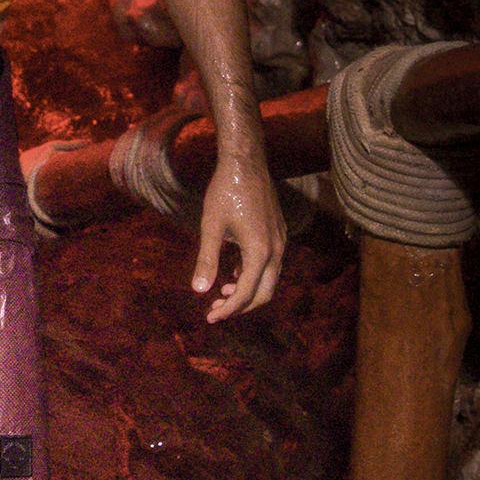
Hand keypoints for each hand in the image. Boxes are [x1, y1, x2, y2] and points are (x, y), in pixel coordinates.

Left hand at [193, 150, 283, 320]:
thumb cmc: (225, 192)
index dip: (228, 309)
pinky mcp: (278, 233)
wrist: (245, 162)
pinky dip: (253, 275)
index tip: (210, 316)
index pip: (245, 293)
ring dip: (247, 290)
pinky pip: (270, 264)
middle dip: (240, 306)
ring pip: (269, 279)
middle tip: (216, 310)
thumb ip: (207, 260)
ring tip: (222, 293)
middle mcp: (276, 250)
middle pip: (264, 293)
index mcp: (260, 252)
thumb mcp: (211, 226)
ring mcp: (280, 241)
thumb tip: (198, 291)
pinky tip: (232, 273)